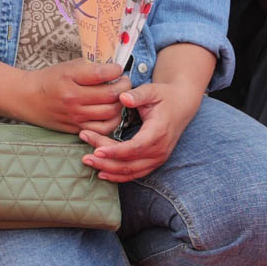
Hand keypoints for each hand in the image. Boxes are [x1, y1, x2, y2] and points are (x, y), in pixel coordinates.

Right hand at [24, 59, 128, 135]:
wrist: (27, 98)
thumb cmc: (49, 80)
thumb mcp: (67, 66)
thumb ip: (90, 66)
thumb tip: (114, 68)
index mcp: (69, 77)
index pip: (101, 73)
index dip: (116, 70)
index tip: (117, 69)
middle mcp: (73, 98)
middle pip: (110, 95)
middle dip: (124, 86)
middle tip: (124, 82)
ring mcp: (75, 116)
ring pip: (111, 113)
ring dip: (121, 103)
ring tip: (120, 96)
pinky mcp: (76, 128)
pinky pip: (103, 128)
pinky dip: (113, 120)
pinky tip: (113, 112)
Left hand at [78, 81, 201, 182]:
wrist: (182, 105)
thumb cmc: (164, 96)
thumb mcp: (152, 90)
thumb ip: (138, 95)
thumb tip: (123, 98)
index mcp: (158, 132)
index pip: (135, 147)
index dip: (115, 151)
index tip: (96, 149)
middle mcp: (160, 149)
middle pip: (129, 162)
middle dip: (105, 161)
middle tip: (84, 155)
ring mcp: (159, 158)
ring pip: (131, 171)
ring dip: (108, 169)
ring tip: (88, 161)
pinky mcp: (155, 162)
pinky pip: (135, 174)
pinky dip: (118, 175)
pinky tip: (102, 172)